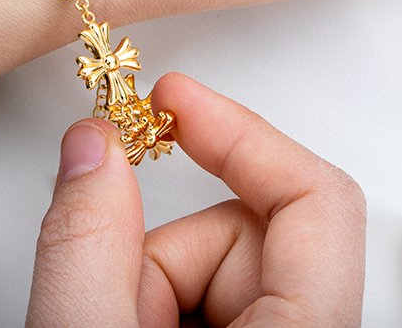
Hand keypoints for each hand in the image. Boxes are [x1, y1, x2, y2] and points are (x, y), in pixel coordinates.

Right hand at [26, 73, 366, 326]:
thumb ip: (86, 242)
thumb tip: (92, 145)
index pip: (316, 200)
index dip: (241, 133)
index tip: (174, 98)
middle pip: (241, 233)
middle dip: (158, 252)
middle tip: (107, 302)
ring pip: (209, 264)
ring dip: (143, 285)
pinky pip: (197, 294)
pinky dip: (146, 303)